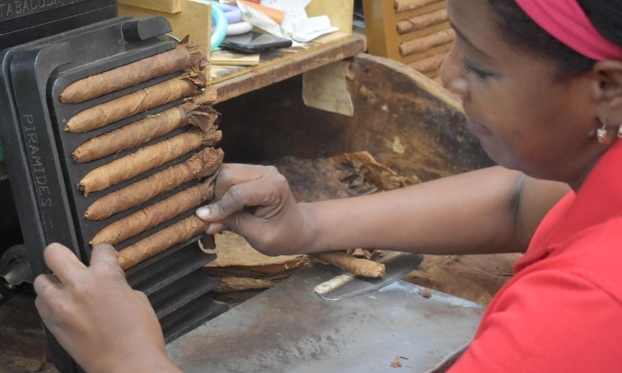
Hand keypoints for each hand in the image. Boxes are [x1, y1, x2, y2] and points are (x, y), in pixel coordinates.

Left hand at [34, 243, 180, 372]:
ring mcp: (62, 305)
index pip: (100, 249)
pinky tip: (64, 307)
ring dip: (54, 282)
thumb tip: (108, 283)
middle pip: (54, 253)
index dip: (106, 253)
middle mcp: (79, 285)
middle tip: (73, 264)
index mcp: (105, 275)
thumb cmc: (141, 333)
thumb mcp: (137, 298)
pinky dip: (50, 303)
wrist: (129, 364)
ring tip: (66, 290)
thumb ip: (117, 284)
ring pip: (41, 280)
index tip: (107, 258)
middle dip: (64, 255)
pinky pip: (42, 305)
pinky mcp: (53, 325)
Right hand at [196, 164, 315, 255]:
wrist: (298, 228)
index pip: (238, 192)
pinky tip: (223, 207)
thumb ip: (234, 225)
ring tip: (219, 214)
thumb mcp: (260, 236)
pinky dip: (220, 191)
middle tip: (214, 219)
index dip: (219, 207)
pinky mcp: (250, 172)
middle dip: (216, 197)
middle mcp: (267, 172)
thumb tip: (204, 221)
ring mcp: (258, 169)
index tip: (202, 221)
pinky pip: (227, 176)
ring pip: (223, 172)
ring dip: (216, 193)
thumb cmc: (284, 236)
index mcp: (275, 187)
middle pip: (227, 175)